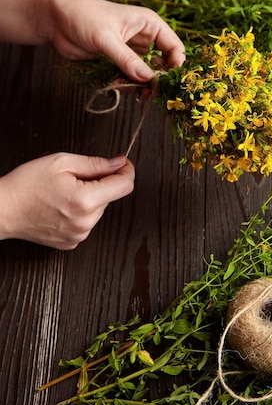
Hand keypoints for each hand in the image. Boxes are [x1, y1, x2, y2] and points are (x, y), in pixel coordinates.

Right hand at [0, 153, 134, 249]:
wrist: (2, 210)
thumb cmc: (26, 184)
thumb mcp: (62, 162)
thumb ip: (96, 163)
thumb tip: (119, 163)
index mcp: (86, 200)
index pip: (125, 185)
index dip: (126, 170)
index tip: (121, 163)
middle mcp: (86, 222)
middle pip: (110, 196)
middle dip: (100, 183)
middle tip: (74, 177)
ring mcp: (79, 235)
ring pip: (99, 209)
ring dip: (90, 198)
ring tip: (63, 193)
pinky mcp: (72, 243)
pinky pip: (87, 222)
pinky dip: (80, 212)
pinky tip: (60, 207)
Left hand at [49, 0, 185, 81]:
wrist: (56, 20)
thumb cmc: (83, 16)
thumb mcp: (107, 38)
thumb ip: (127, 59)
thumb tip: (147, 79)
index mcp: (149, 24)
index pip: (174, 46)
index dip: (176, 65)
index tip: (168, 82)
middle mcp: (144, 37)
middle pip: (163, 64)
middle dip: (157, 79)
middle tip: (149, 93)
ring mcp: (131, 51)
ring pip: (146, 74)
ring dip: (140, 84)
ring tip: (126, 88)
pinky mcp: (118, 62)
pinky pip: (130, 78)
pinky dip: (127, 84)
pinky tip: (115, 84)